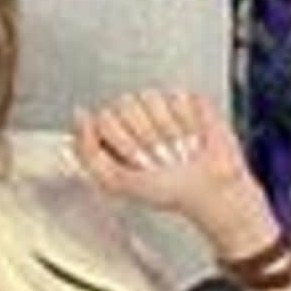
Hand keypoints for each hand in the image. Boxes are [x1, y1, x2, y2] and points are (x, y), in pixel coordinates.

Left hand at [70, 87, 281, 264]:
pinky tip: (193, 138)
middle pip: (127, 104)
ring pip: (152, 99)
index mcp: (116, 130)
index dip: (123, 142)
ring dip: (168, 132)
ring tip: (178, 150)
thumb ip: (88, 152)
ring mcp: (162, 104)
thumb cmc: (167, 190)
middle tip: (160, 160)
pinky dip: (188, 123)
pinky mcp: (188, 100)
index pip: (106, 116)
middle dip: (146, 138)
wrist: (209, 192)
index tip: (138, 164)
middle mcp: (136, 113)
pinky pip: (179, 98)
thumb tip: (80, 114)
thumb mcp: (116, 182)